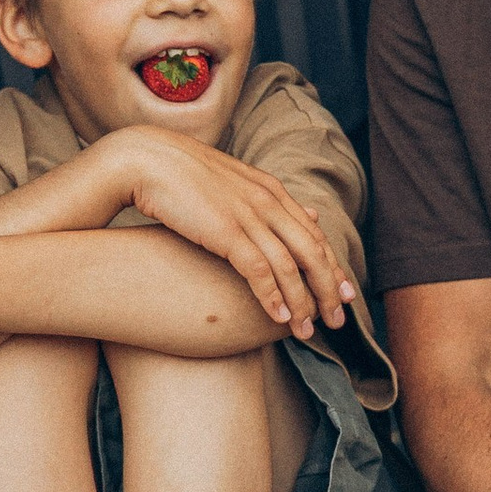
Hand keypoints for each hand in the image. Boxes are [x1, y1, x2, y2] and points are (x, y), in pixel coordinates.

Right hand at [101, 133, 352, 340]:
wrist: (145, 159)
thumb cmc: (184, 176)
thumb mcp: (236, 184)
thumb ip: (272, 203)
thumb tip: (310, 215)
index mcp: (271, 190)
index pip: (314, 235)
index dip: (333, 267)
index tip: (346, 294)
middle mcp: (268, 202)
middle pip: (312, 253)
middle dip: (328, 290)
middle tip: (337, 320)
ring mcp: (248, 216)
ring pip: (290, 266)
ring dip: (302, 302)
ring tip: (307, 332)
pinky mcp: (225, 231)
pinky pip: (258, 270)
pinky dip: (272, 297)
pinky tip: (279, 318)